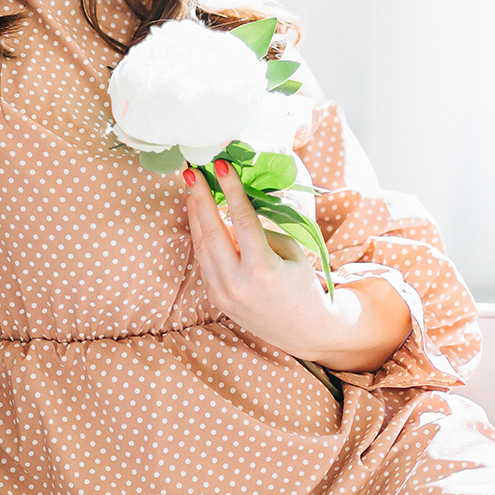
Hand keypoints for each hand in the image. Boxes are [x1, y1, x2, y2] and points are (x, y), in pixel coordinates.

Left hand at [183, 159, 410, 371]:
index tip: (220, 165)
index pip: (241, 220)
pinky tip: (199, 214)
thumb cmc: (302, 284)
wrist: (303, 329)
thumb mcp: (291, 252)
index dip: (230, 189)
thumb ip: (262, 230)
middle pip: (211, 230)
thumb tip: (234, 206)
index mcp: (262, 270)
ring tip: (192, 187)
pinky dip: (201, 234)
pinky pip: (203, 258)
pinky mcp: (214, 296)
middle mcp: (237, 283)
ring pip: (201, 244)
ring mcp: (222, 293)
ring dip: (195, 213)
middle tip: (192, 170)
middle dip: (199, 197)